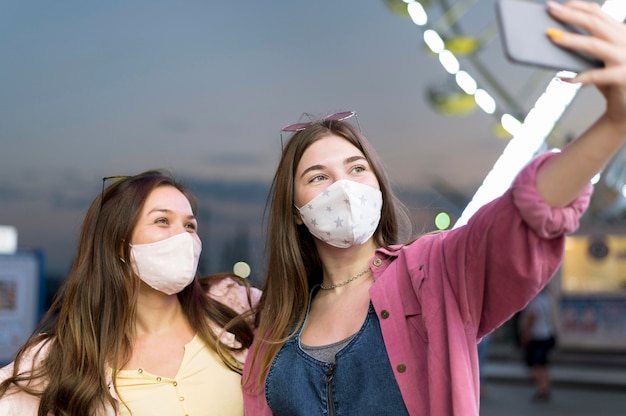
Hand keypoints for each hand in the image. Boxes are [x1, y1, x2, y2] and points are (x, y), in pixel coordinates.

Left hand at [547, 1, 625, 126]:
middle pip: (595, 23)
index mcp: (621, 33)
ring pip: (595, 45)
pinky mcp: (624, 76)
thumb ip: (588, 48)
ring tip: (552, 37)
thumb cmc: (612, 82)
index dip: (578, 7)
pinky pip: (598, 76)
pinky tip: (565, 79)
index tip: (558, 5)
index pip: (598, 14)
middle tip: (550, 10)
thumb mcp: (601, 60)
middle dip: (570, 15)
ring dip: (572, 40)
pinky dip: (580, 77)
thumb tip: (556, 38)